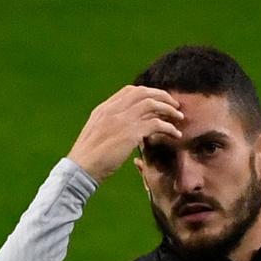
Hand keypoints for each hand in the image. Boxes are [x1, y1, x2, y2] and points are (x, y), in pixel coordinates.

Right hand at [67, 85, 183, 182]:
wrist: (81, 169)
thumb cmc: (88, 158)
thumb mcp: (95, 134)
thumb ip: (108, 125)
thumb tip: (122, 128)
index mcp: (104, 109)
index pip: (129, 91)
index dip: (147, 93)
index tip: (158, 100)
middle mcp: (113, 110)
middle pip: (143, 93)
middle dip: (162, 96)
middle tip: (174, 105)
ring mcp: (121, 120)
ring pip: (152, 104)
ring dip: (169, 109)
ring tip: (179, 117)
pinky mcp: (130, 133)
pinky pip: (156, 124)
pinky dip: (169, 127)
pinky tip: (175, 135)